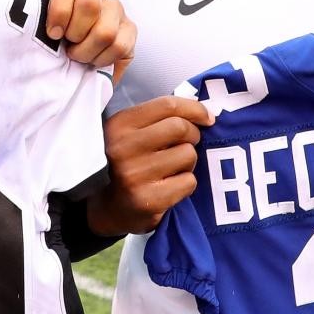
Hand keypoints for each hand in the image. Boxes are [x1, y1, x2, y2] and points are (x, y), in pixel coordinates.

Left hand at [44, 0, 135, 83]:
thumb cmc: (50, 40)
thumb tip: (37, 32)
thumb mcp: (38, 29)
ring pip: (105, 31)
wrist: (70, 58)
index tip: (53, 34)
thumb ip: (35, 22)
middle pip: (89, 5)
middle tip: (68, 45)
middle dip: (75, 34)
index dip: (59, 11)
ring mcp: (114, 8)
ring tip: (79, 56)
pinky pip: (119, 46)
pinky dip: (103, 60)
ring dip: (87, 52)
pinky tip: (94, 60)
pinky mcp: (130, 28)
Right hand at [86, 95, 213, 235]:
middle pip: (180, 127)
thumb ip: (158, 118)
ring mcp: (134, 175)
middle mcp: (122, 148)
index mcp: (119, 125)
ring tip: (173, 168)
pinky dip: (185, 184)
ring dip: (188, 162)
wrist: (106, 207)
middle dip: (193, 135)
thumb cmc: (126, 162)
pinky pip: (188, 182)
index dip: (195, 109)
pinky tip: (170, 186)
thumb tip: (204, 114)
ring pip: (187, 155)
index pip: (167, 105)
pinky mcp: (147, 200)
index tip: (206, 118)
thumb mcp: (130, 132)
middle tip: (186, 144)